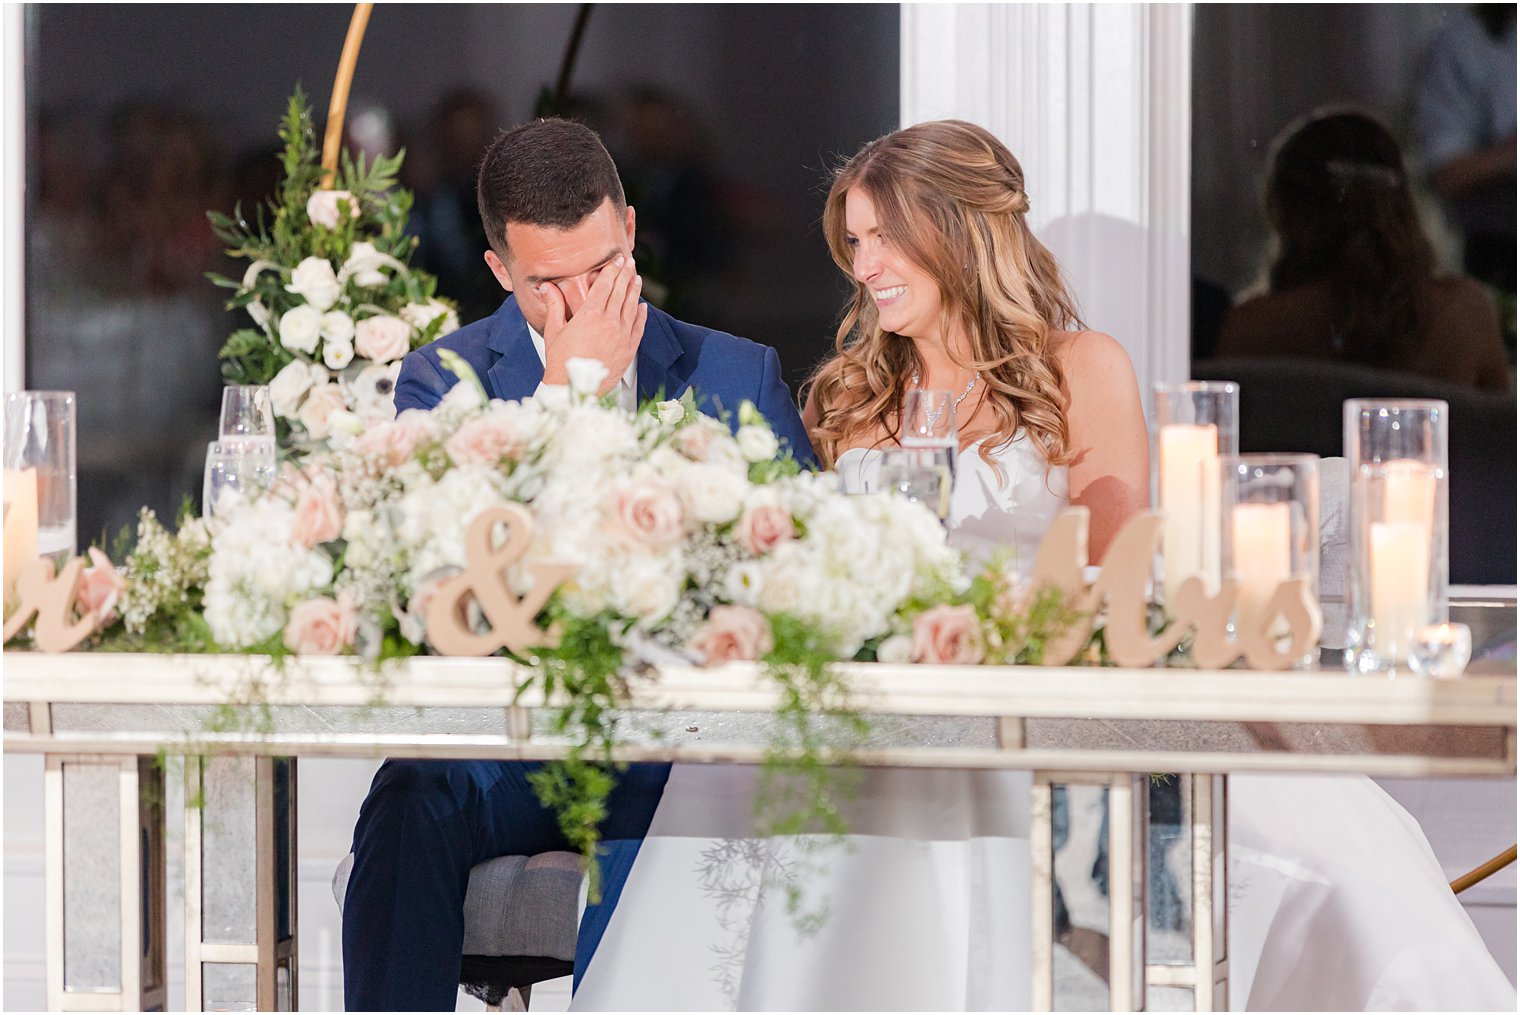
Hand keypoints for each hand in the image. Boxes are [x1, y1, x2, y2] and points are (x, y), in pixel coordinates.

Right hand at [540, 256, 646, 394]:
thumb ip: (554, 306)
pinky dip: (641, 315)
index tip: (617, 260)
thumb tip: (546, 287)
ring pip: (631, 307)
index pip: (605, 285)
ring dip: (635, 290)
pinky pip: (639, 328)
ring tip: (636, 278)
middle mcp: (609, 323)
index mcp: (590, 315)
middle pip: (620, 292)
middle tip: (629, 262)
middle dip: (625, 274)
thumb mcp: (554, 331)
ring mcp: (621, 337)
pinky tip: (642, 307)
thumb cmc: (561, 362)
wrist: (573, 388)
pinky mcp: (628, 350)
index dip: (612, 270)